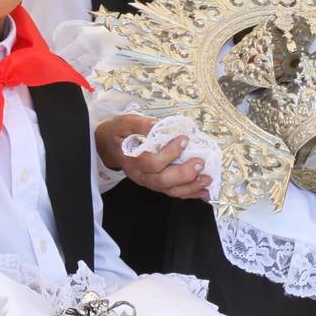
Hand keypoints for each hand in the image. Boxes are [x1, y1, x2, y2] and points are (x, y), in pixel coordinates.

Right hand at [95, 113, 211, 199]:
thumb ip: (141, 124)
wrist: (108, 146)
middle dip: (184, 174)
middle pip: (162, 180)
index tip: (184, 140)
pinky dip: (189, 193)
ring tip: (207, 179)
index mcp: (131, 159)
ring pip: (169, 190)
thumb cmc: (118, 133)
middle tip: (200, 162)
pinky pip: (172, 192)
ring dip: (190, 187)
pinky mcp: (154, 185)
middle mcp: (139, 175)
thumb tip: (159, 124)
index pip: (151, 162)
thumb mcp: (125, 122)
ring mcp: (147, 182)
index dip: (169, 153)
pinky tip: (202, 191)